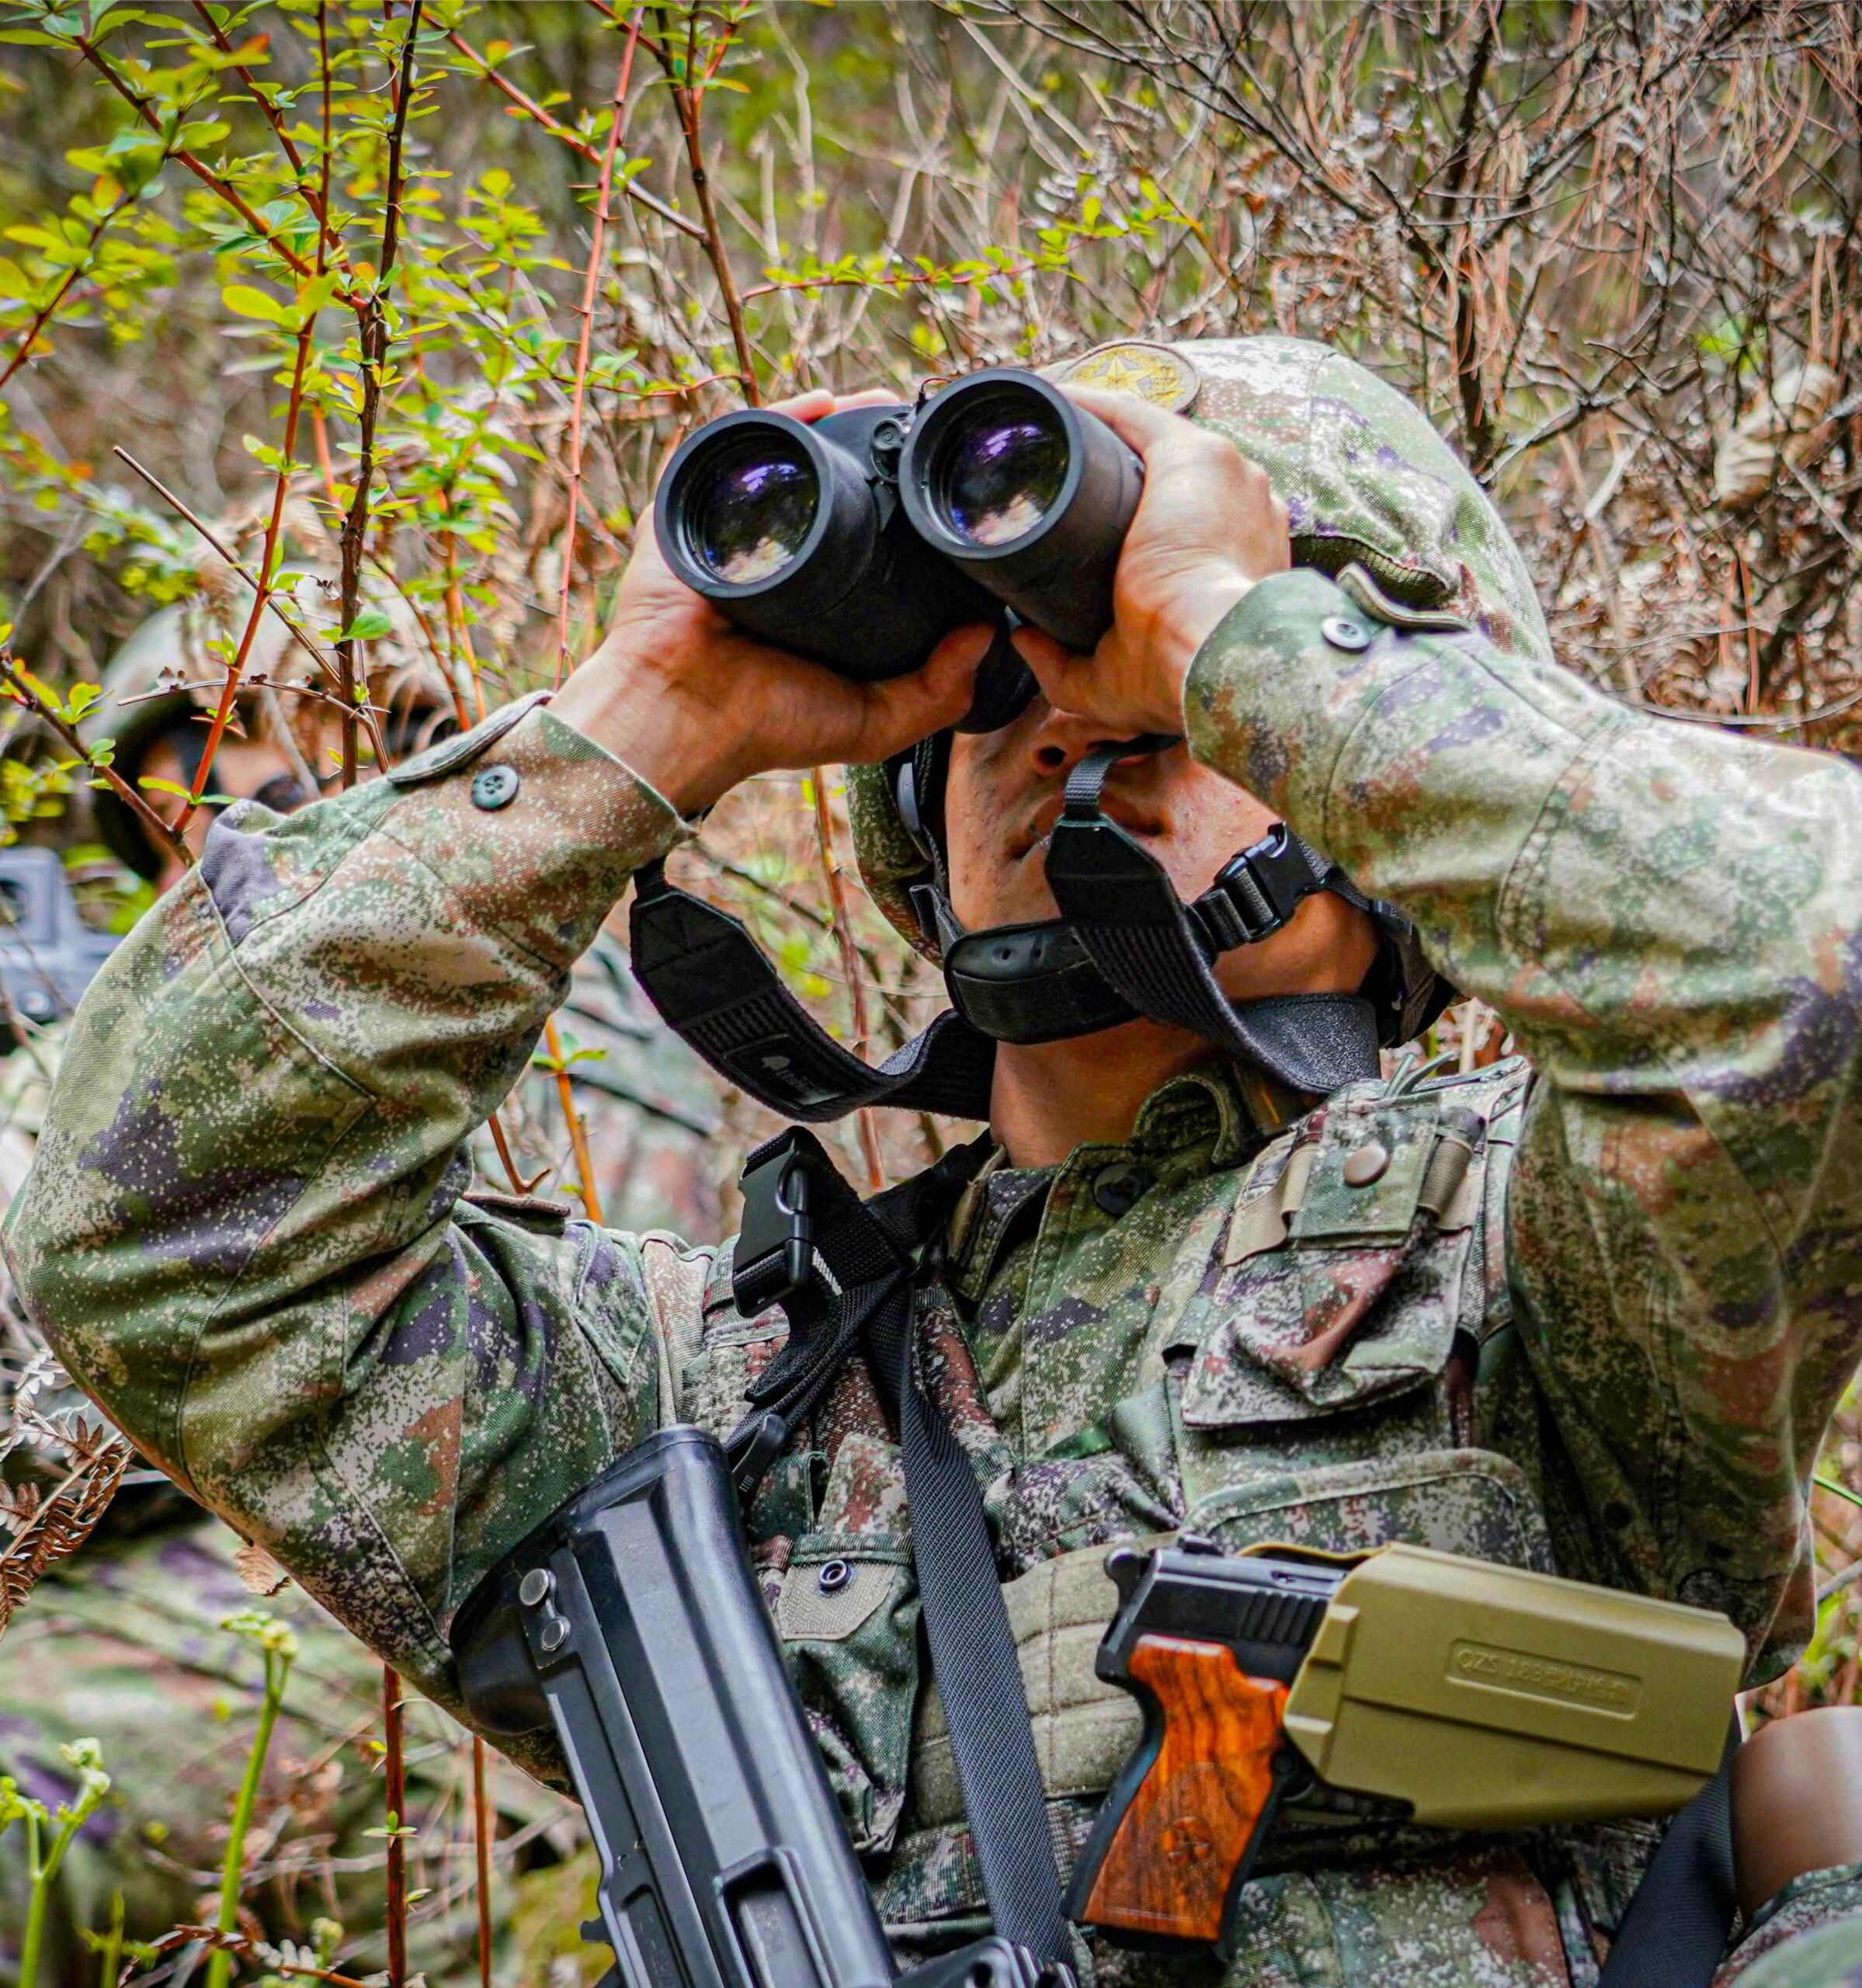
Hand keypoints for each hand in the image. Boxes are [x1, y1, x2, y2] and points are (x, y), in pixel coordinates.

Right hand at [552, 388, 985, 814]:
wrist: (683, 717)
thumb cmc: (765, 725)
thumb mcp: (871, 721)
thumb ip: (935, 693)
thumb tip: (986, 638)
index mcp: (814, 595)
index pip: (861, 529)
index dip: (899, 499)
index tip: (935, 476)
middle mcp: (774, 554)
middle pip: (826, 481)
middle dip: (868, 445)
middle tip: (911, 426)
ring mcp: (731, 528)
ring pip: (784, 457)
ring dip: (830, 421)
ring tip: (875, 405)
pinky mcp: (690, 510)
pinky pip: (732, 448)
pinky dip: (773, 419)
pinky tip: (819, 405)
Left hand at [1010, 385, 1289, 735]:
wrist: (1208, 653)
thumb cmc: (1176, 676)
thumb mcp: (1108, 681)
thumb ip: (1062, 667)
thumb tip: (1022, 639)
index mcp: (1236, 559)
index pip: (1186, 520)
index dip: (1135, 514)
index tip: (1087, 517)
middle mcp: (1244, 509)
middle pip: (1169, 475)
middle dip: (1111, 471)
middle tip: (1053, 475)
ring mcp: (1227, 477)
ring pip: (1150, 436)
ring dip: (1096, 428)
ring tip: (1039, 431)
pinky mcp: (1195, 455)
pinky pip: (1134, 413)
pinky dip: (1089, 403)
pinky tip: (1048, 400)